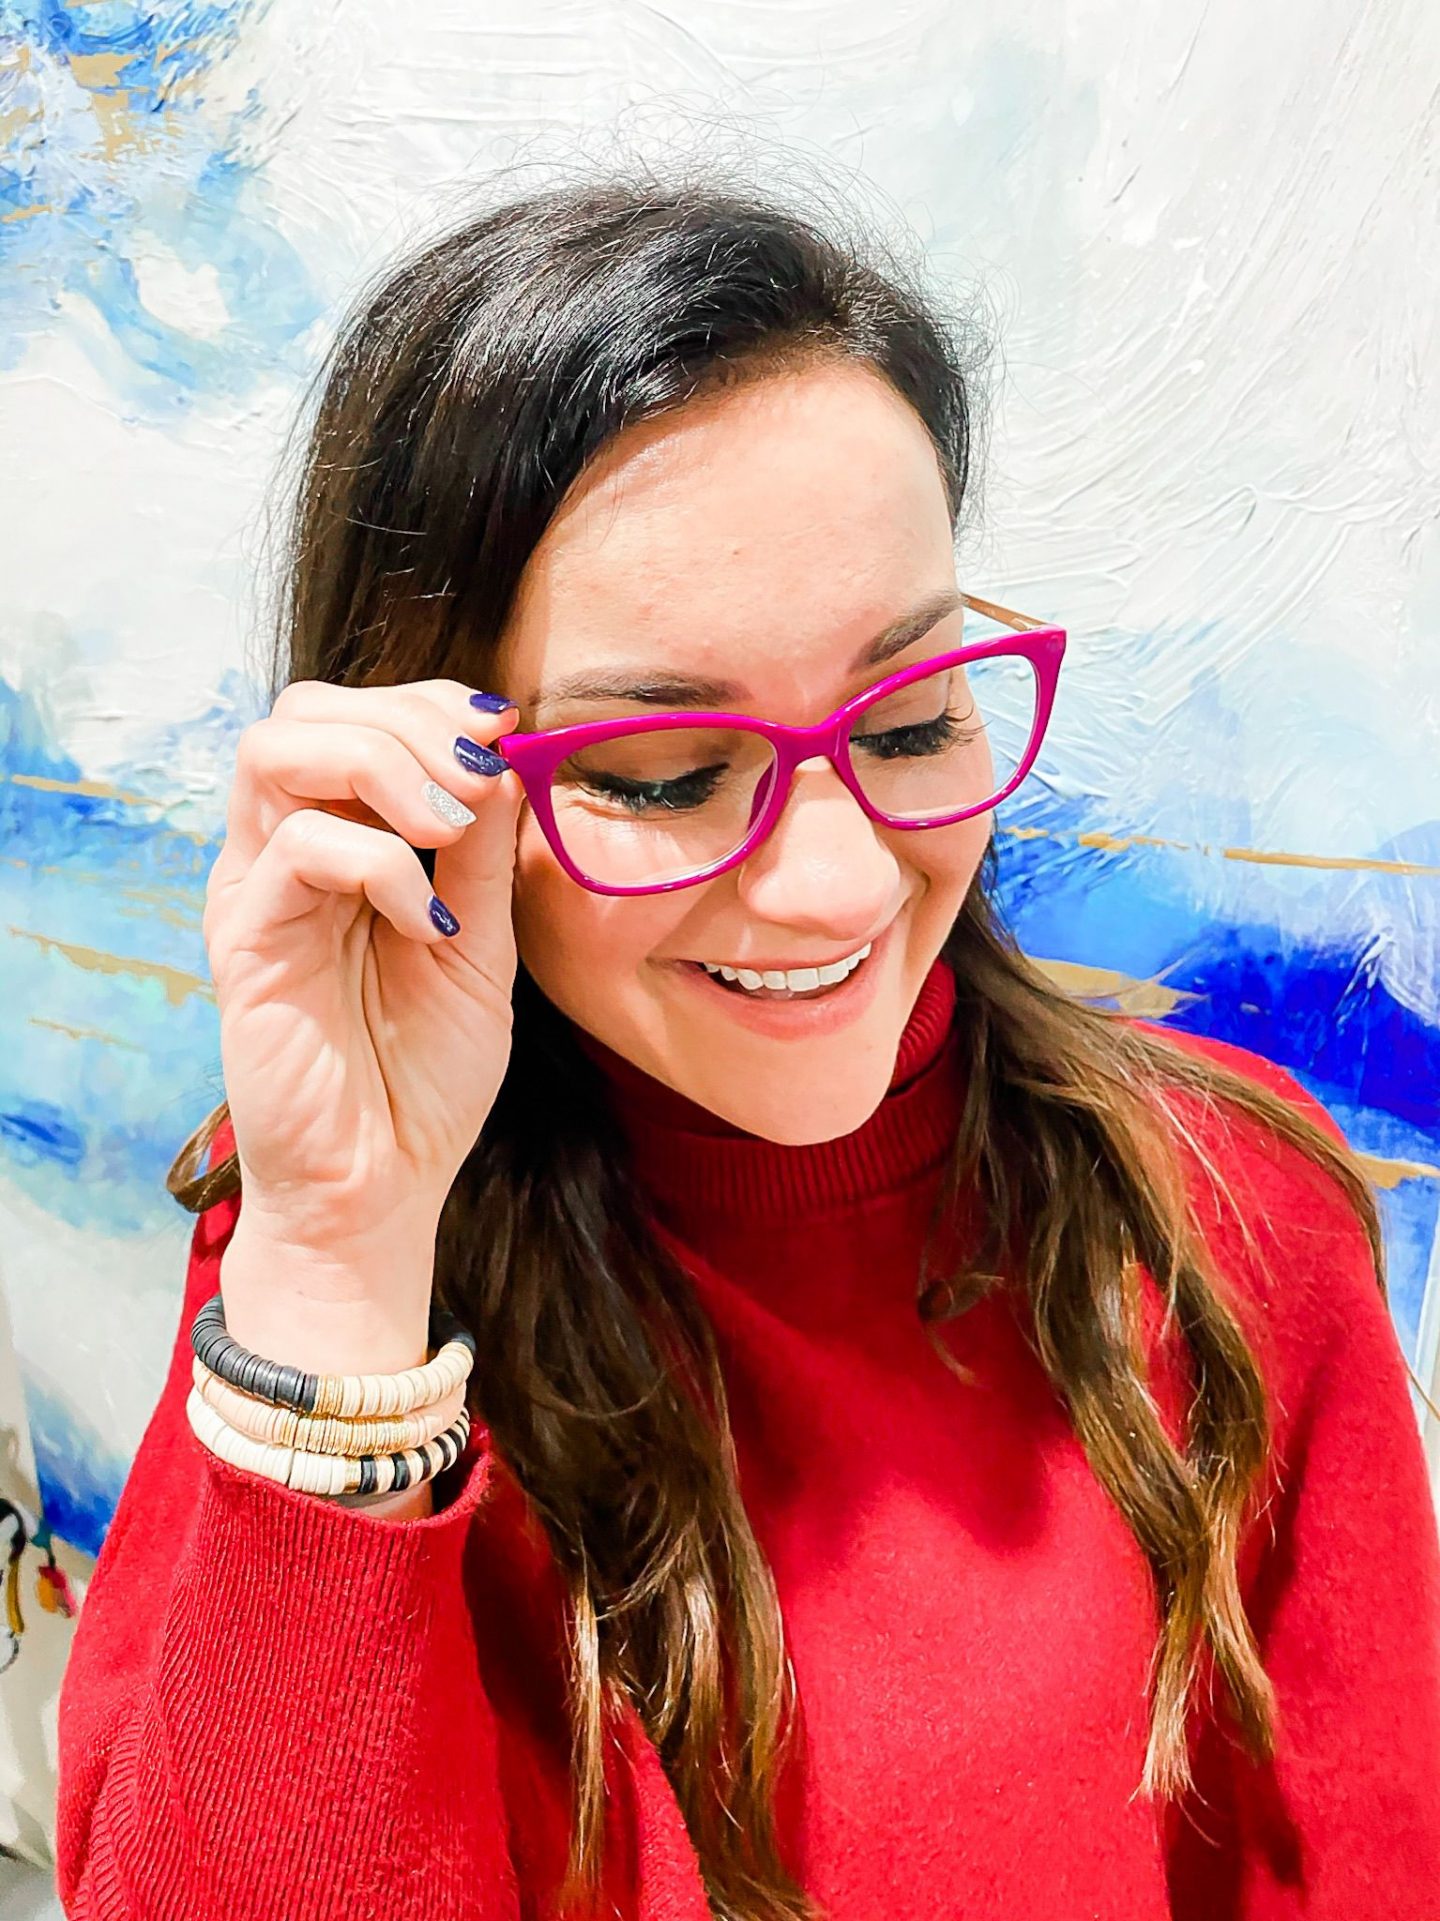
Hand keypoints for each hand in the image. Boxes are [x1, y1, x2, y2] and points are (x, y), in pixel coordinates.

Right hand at [202, 679, 523, 1277]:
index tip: (503, 732)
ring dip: (384, 765)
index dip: (429, 703)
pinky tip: (427, 923)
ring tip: (451, 829)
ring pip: (279, 751)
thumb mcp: (482, 943)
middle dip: (406, 719)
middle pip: (305, 710)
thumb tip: (501, 754)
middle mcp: (284, 852)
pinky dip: (381, 864)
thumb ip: (484, 853)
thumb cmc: (425, 1072)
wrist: (382, 1185)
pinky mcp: (244, 940)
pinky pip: (298, 847)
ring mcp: (257, 891)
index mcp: (340, 842)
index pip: (354, 715)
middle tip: (478, 778)